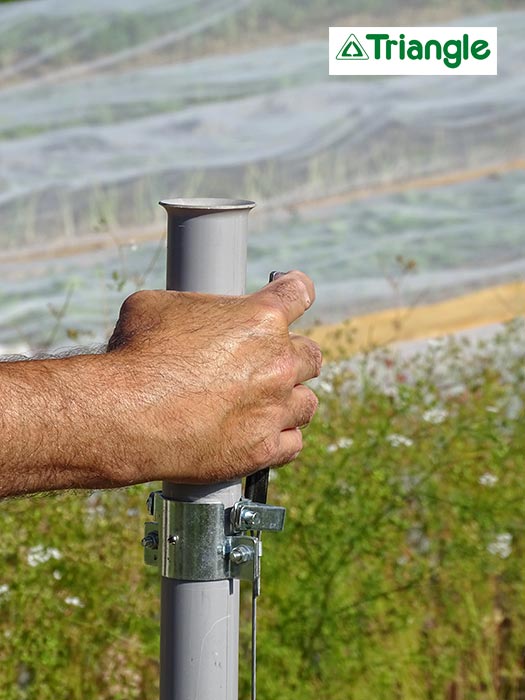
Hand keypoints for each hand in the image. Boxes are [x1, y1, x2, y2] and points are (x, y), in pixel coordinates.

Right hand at [105, 270, 321, 483]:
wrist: (124, 415)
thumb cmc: (136, 354)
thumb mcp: (157, 306)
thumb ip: (192, 306)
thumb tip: (189, 315)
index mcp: (261, 319)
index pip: (299, 292)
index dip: (296, 289)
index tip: (295, 291)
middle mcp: (277, 362)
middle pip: (310, 354)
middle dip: (291, 354)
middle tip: (271, 361)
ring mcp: (274, 408)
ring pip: (306, 401)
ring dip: (290, 399)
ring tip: (268, 402)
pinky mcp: (263, 449)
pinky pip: (292, 443)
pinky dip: (281, 437)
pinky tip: (264, 433)